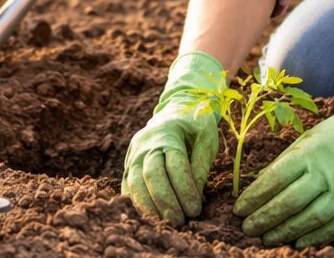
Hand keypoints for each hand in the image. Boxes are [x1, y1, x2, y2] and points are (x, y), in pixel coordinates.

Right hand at [121, 51, 224, 224]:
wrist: (172, 110)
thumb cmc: (193, 125)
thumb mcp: (206, 137)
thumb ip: (201, 164)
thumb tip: (197, 196)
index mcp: (169, 133)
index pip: (175, 165)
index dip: (185, 190)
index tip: (196, 210)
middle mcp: (146, 143)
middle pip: (152, 175)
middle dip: (166, 201)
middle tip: (180, 221)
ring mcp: (133, 153)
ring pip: (135, 183)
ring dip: (149, 207)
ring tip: (164, 224)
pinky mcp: (127, 164)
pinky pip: (126, 186)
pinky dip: (136, 204)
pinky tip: (147, 218)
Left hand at [234, 61, 333, 247]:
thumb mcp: (310, 138)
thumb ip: (287, 161)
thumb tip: (259, 185)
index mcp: (310, 153)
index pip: (275, 179)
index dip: (254, 197)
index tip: (238, 209)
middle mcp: (327, 172)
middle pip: (290, 202)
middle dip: (265, 218)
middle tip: (247, 229)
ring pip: (310, 218)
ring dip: (285, 232)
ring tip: (267, 239)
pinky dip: (315, 237)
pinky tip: (298, 242)